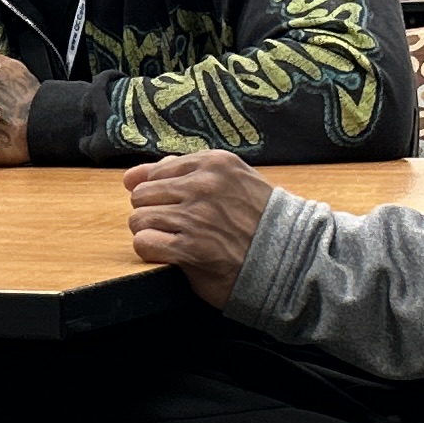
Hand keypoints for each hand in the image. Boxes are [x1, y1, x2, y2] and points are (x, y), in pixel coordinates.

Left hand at [127, 151, 271, 306]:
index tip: (175, 208)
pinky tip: (171, 254)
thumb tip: (135, 175)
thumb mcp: (232, 181)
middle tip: (174, 227)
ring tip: (174, 241)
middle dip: (152, 212)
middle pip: (142, 195)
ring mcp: (196, 217)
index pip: (156, 171)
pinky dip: (152, 251)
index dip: (159, 193)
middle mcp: (203, 185)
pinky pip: (144, 242)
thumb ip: (187, 171)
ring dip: (151, 232)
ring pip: (139, 218)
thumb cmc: (258, 221)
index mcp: (214, 163)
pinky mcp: (189, 248)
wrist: (288, 259)